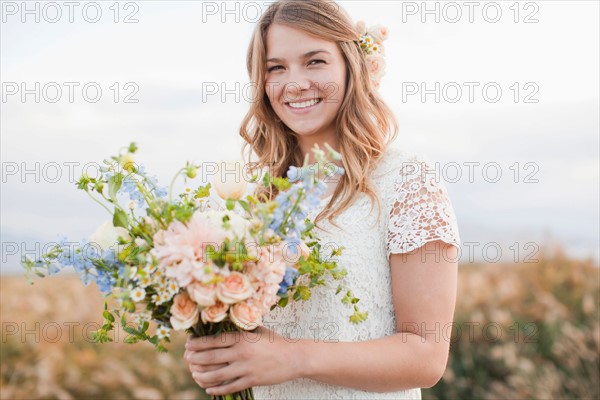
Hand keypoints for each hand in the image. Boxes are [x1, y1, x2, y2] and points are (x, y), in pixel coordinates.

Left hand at [183, 326, 304, 395]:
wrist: (295, 358)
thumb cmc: (276, 342)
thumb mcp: (258, 330)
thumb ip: (242, 328)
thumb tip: (225, 322)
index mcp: (242, 338)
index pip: (214, 341)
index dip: (198, 343)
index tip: (189, 344)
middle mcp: (242, 353)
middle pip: (211, 358)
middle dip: (195, 358)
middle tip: (187, 358)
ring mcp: (246, 368)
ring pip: (216, 374)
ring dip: (201, 375)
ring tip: (194, 373)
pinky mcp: (251, 381)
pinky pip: (229, 387)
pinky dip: (216, 389)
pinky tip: (208, 388)